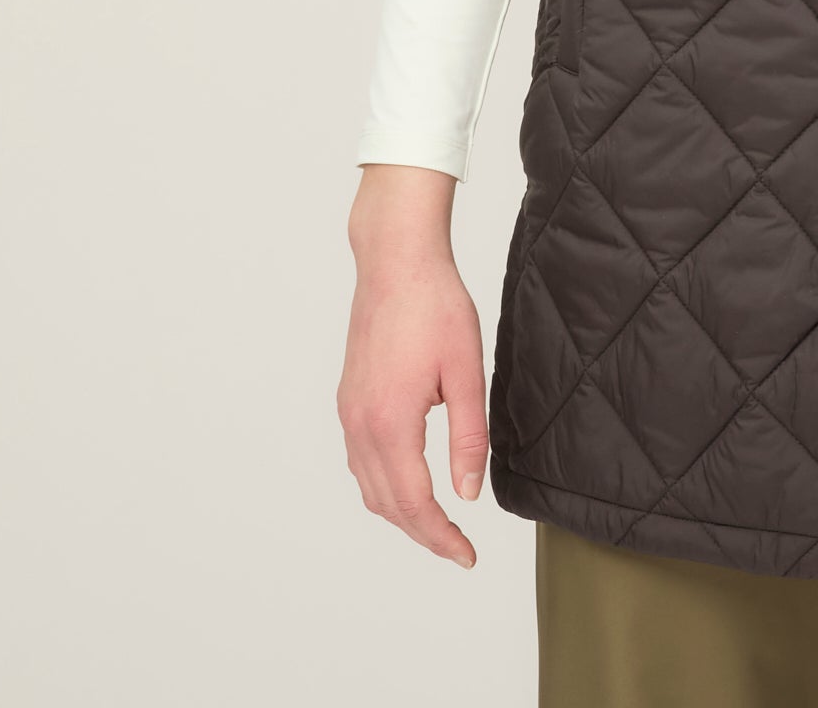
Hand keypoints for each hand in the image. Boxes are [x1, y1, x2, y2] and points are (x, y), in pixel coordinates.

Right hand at [338, 166, 487, 567]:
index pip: (414, 503)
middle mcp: (360, 424)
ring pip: (368, 485)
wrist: (396, 261)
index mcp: (391, 423)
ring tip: (437, 521)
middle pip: (386, 503)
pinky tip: (407, 479)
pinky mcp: (349, 398)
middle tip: (457, 547)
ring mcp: (349, 411)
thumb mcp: (466, 372)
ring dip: (400, 511)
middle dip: (422, 532)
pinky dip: (383, 483)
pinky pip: (360, 459)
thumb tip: (468, 493)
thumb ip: (469, 437)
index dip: (441, 537)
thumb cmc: (435, 306)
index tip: (466, 556)